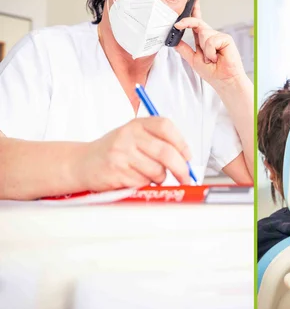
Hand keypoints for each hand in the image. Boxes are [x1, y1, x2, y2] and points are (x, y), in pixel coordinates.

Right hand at [76, 118, 192, 191]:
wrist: (81, 163)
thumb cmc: (114, 151)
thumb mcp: (134, 137)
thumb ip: (158, 142)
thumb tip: (186, 159)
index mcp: (137, 124)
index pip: (166, 127)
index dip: (181, 143)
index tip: (188, 157)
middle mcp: (129, 135)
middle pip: (166, 152)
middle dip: (181, 169)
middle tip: (186, 177)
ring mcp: (121, 152)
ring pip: (156, 170)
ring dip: (158, 178)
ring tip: (147, 174)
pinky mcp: (116, 170)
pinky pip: (142, 182)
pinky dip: (143, 184)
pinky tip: (132, 178)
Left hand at [173, 0, 246, 88]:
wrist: (224, 80)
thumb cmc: (212, 72)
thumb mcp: (193, 60)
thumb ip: (184, 49)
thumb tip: (174, 41)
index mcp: (203, 40)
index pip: (197, 23)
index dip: (194, 11)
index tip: (190, 1)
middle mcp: (211, 36)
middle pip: (197, 23)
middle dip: (187, 22)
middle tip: (178, 24)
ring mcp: (219, 37)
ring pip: (203, 34)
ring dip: (204, 50)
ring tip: (211, 59)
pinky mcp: (225, 39)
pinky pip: (211, 40)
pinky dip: (211, 51)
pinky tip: (216, 57)